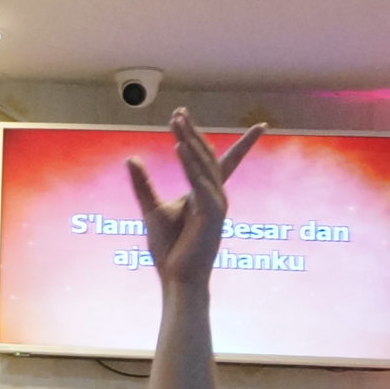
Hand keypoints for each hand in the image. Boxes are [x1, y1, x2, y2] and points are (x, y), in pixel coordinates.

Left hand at [129, 109, 260, 289]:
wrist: (177, 277)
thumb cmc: (169, 248)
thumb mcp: (151, 209)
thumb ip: (144, 184)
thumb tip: (131, 158)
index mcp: (206, 194)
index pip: (224, 161)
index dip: (240, 142)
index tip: (258, 126)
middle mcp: (216, 196)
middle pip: (207, 156)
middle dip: (193, 132)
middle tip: (178, 112)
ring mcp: (216, 204)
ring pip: (203, 165)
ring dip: (189, 141)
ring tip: (176, 120)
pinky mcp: (210, 214)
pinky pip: (199, 182)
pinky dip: (189, 164)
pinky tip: (179, 146)